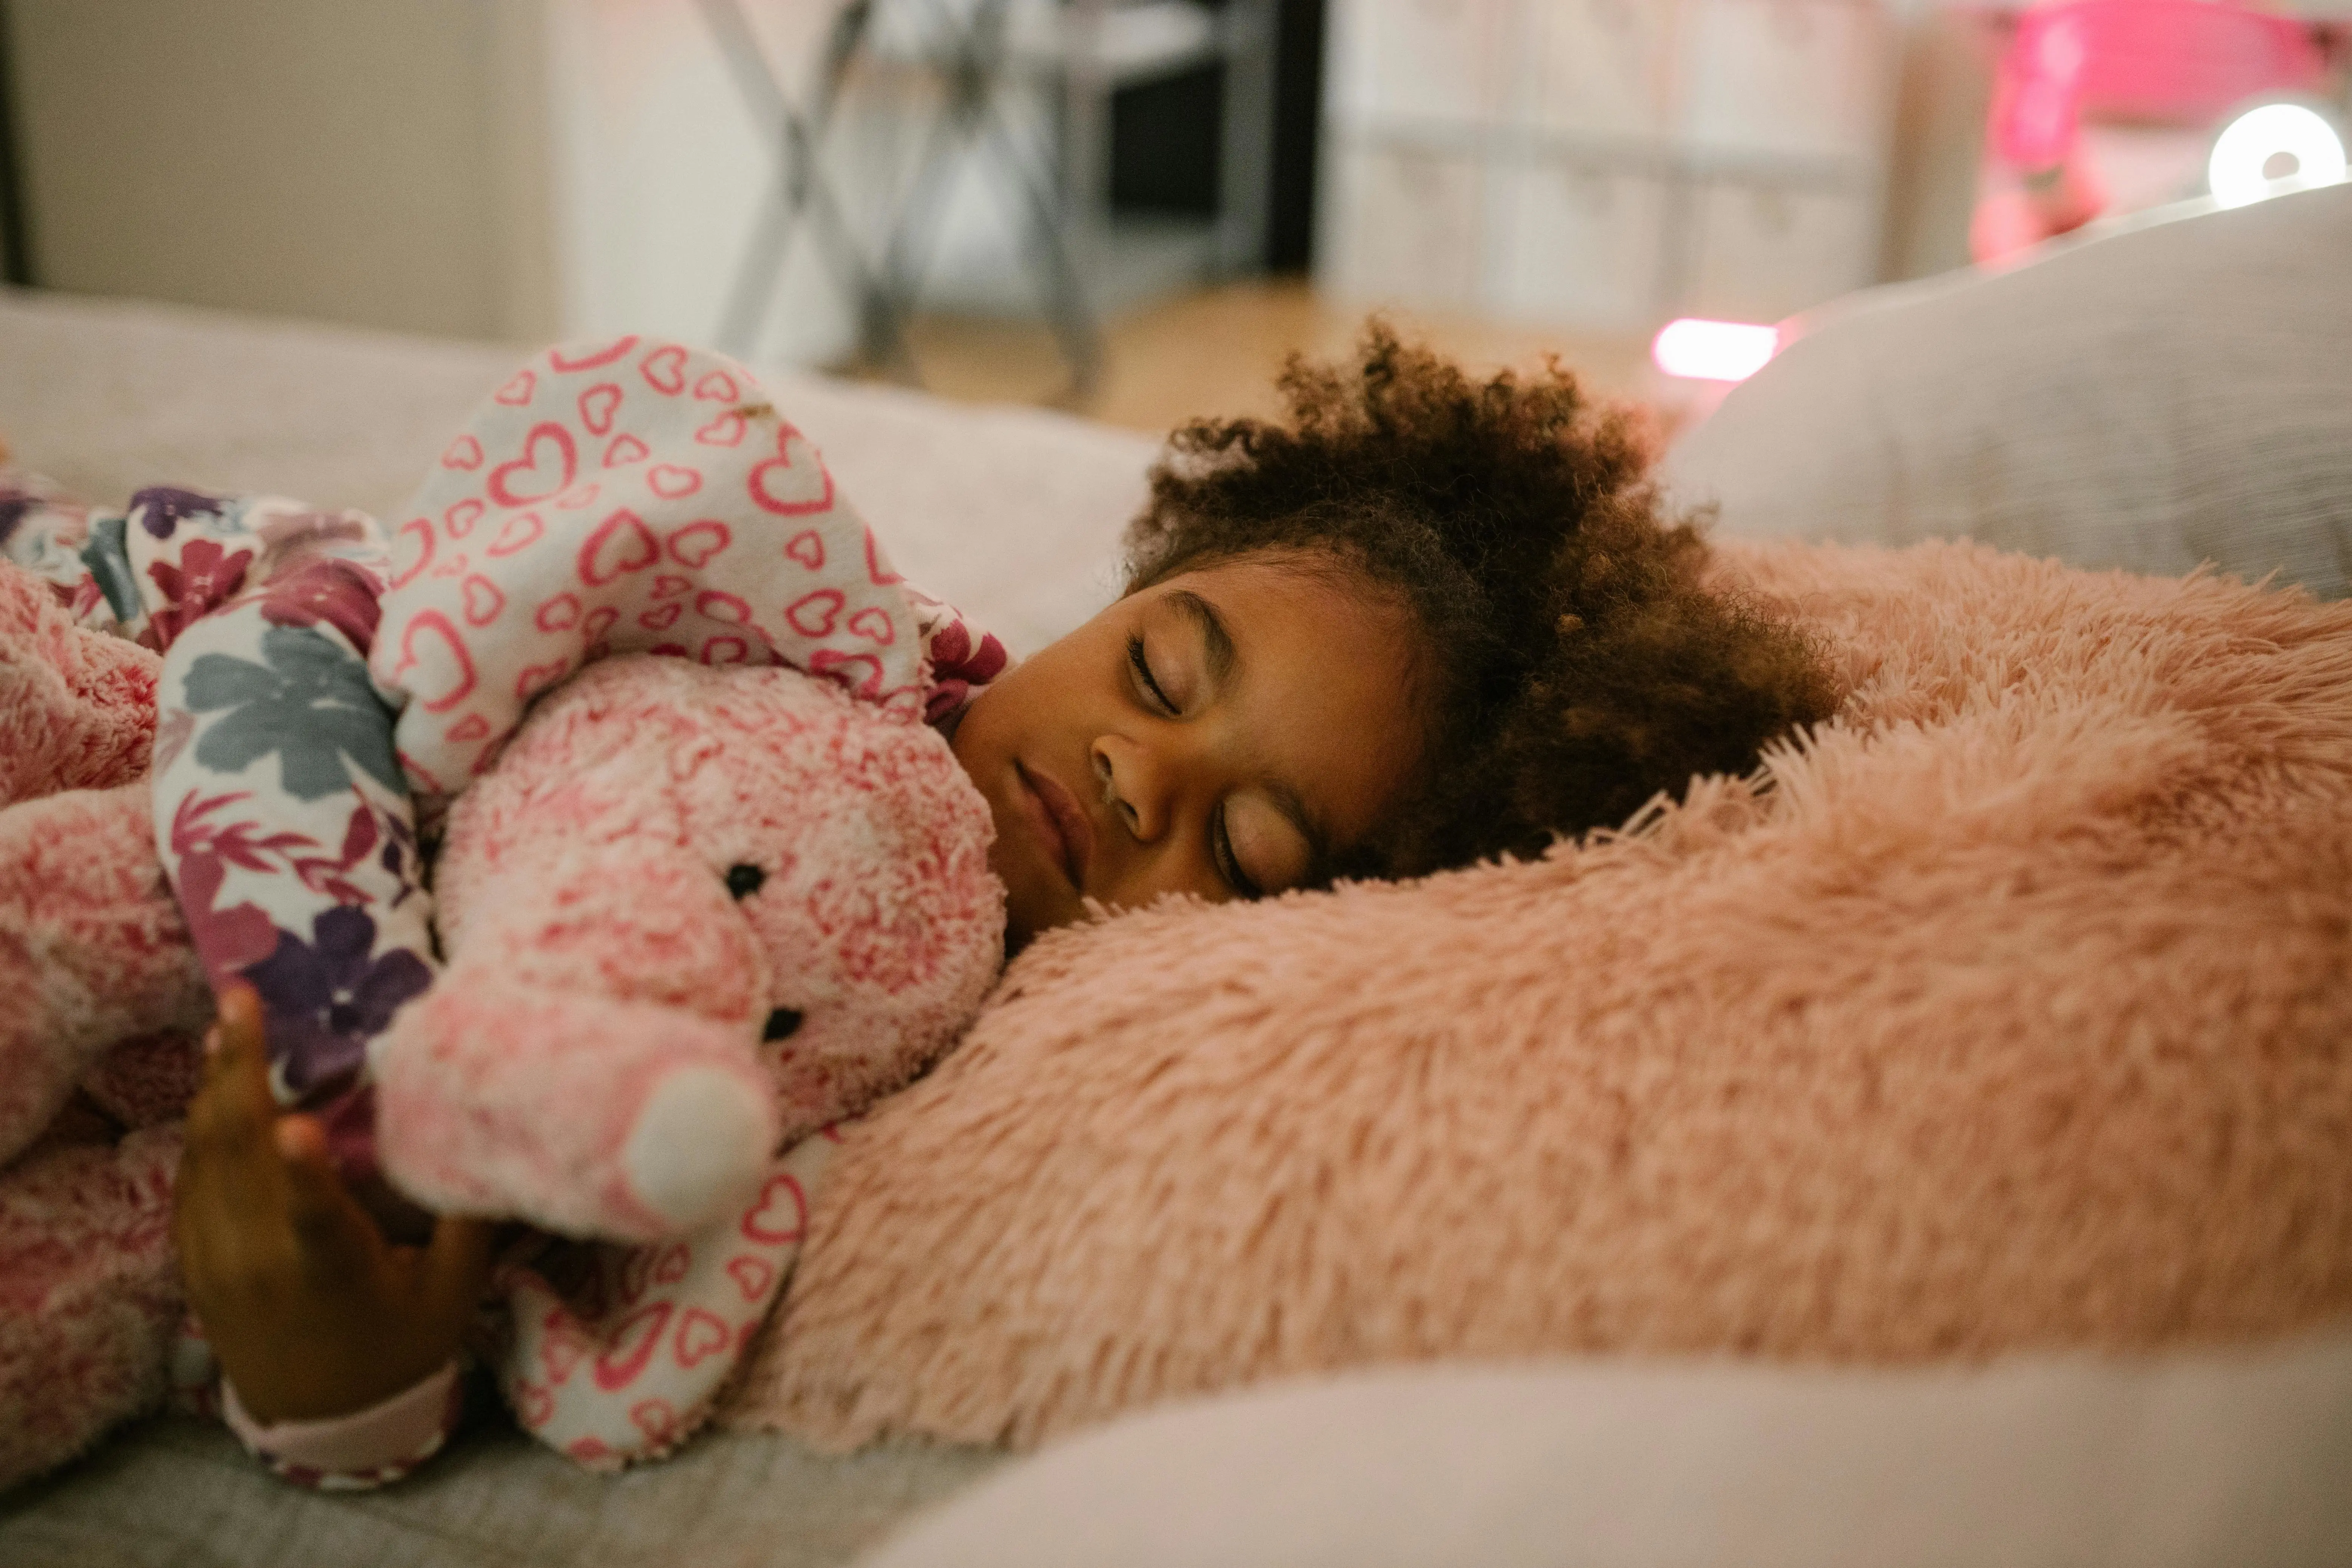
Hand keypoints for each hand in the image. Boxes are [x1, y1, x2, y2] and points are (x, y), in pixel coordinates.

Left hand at [174, 983, 495, 1424]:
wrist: (318, 1417)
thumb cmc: (398, 1346)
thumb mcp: (449, 1292)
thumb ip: (464, 1216)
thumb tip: (484, 1130)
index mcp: (329, 1276)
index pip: (313, 1221)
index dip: (305, 1175)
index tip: (299, 1126)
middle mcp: (259, 1264)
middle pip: (240, 1158)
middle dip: (238, 1070)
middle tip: (242, 1000)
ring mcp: (216, 1259)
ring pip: (205, 1156)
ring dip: (213, 1085)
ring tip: (225, 1023)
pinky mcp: (194, 1257)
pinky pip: (191, 1177)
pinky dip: (203, 1124)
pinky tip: (216, 1082)